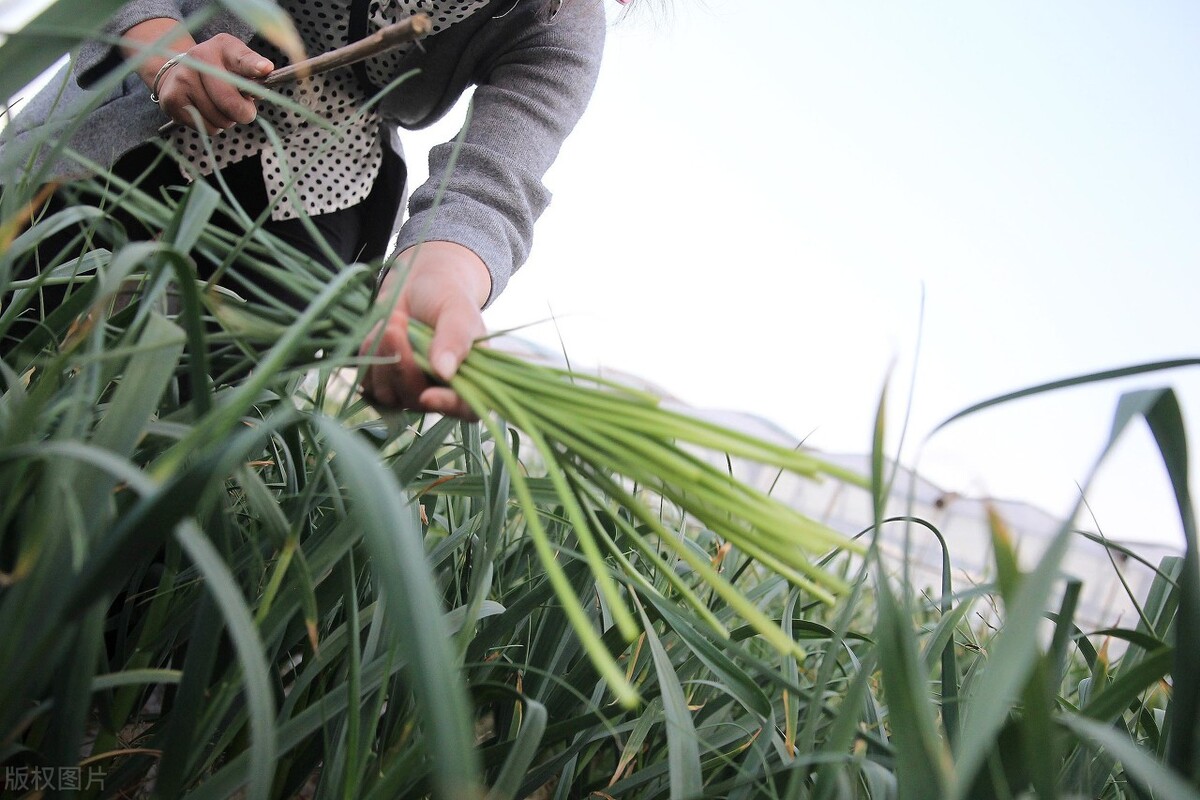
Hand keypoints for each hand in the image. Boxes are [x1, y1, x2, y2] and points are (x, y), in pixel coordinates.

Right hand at [124, 20, 272, 133]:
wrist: (177, 74)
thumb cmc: (218, 72)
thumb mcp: (237, 62)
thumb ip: (253, 70)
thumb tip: (265, 73)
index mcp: (222, 47)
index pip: (241, 58)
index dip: (253, 66)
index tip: (264, 69)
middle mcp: (198, 58)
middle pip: (231, 101)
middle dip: (244, 113)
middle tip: (244, 110)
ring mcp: (183, 78)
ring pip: (221, 119)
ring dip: (227, 120)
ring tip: (219, 106)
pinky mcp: (173, 99)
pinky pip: (207, 127)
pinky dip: (213, 126)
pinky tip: (206, 112)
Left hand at [360, 242, 491, 418]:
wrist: (418, 284)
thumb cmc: (446, 297)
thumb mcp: (458, 311)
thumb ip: (455, 339)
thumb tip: (444, 372)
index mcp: (471, 379)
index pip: (465, 408)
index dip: (447, 406)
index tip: (428, 395)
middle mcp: (440, 392)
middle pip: (416, 399)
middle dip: (402, 364)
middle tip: (397, 324)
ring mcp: (409, 390)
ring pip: (388, 394)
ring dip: (384, 356)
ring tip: (393, 319)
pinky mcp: (383, 382)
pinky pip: (367, 380)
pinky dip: (369, 353)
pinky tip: (380, 329)